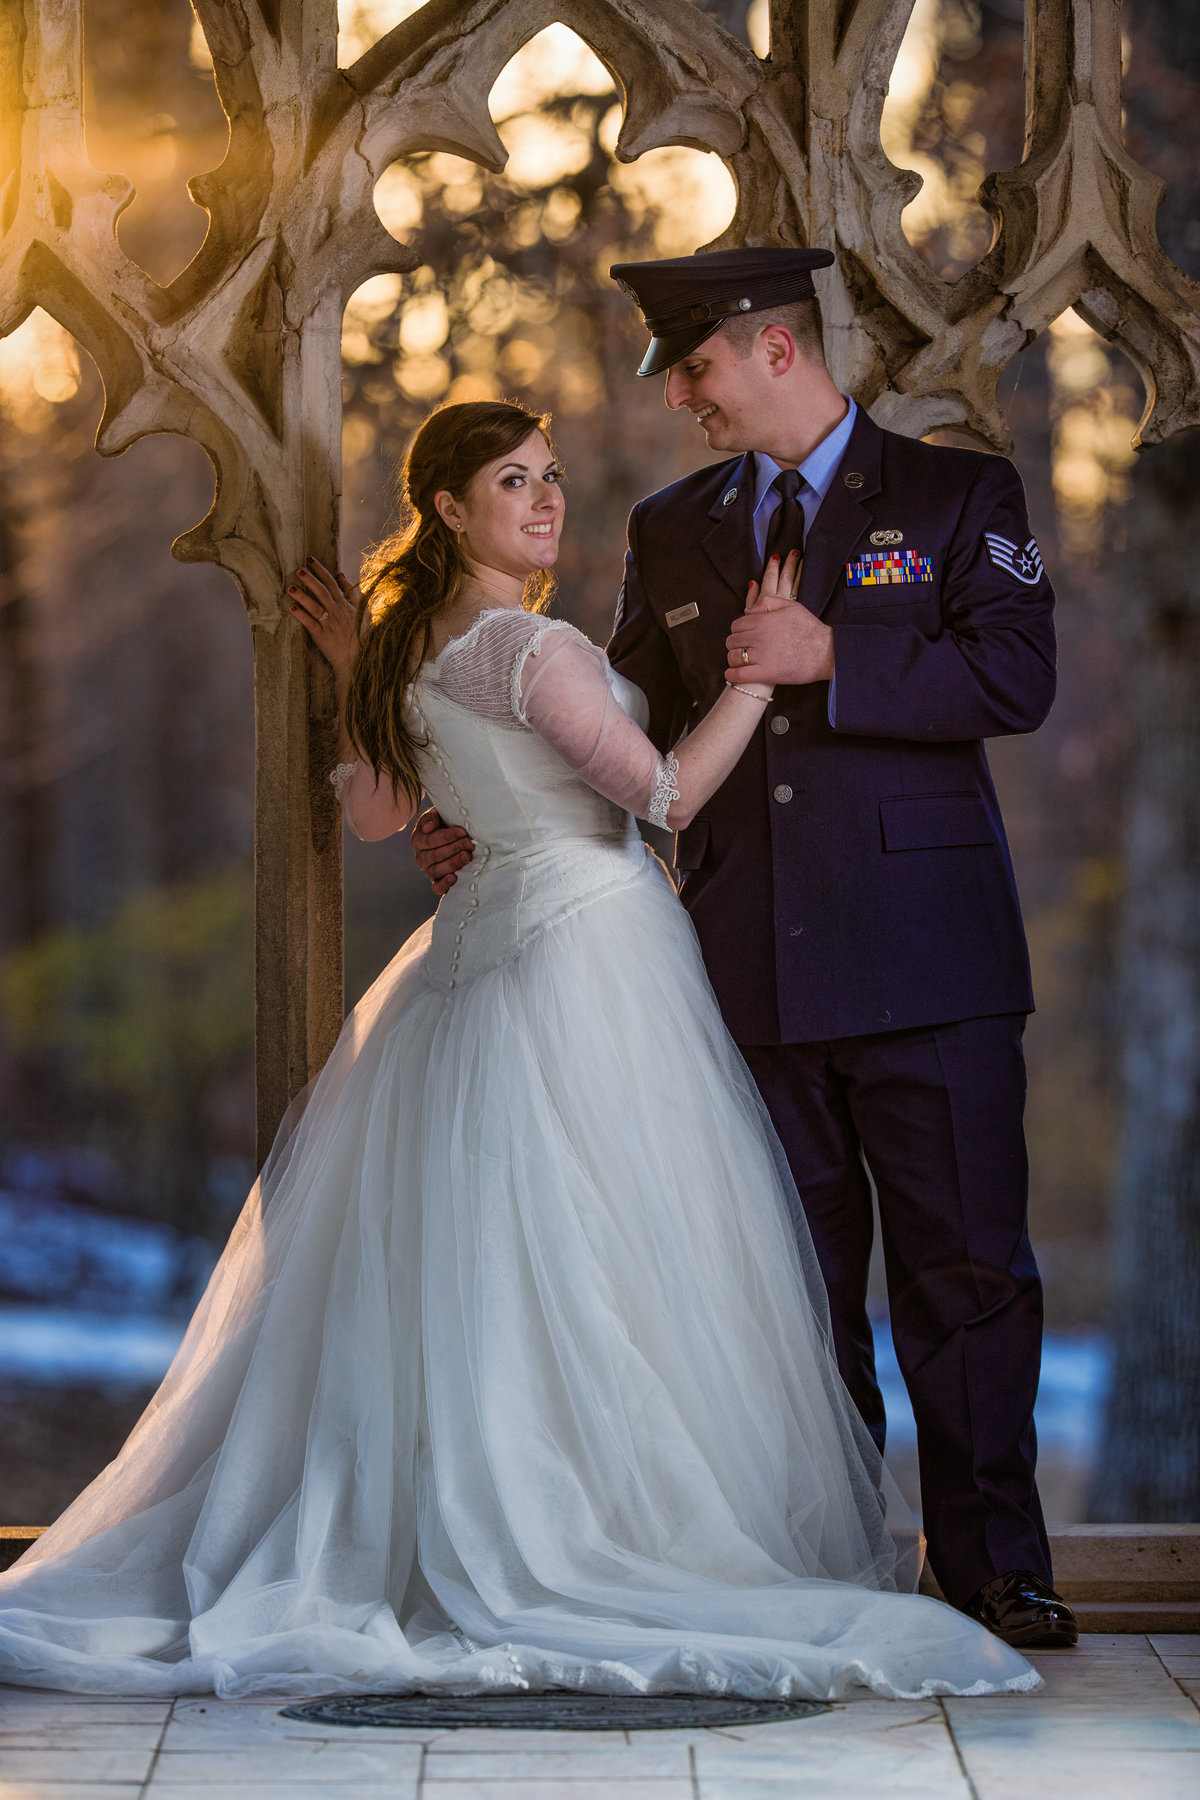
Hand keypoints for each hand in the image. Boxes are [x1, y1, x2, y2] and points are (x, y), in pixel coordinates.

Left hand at [288, 556, 359, 677]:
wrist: (359, 658)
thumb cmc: (361, 635)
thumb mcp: (362, 610)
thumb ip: (352, 592)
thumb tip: (341, 574)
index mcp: (346, 604)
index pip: (332, 583)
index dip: (321, 570)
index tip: (310, 559)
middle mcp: (337, 612)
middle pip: (322, 591)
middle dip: (310, 579)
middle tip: (298, 569)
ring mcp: (329, 623)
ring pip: (314, 606)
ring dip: (302, 596)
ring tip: (290, 587)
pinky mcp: (322, 636)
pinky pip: (310, 623)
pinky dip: (301, 616)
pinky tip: (292, 608)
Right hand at [413, 807, 473, 894]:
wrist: (448, 838)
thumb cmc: (442, 825)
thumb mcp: (435, 817)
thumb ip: (430, 818)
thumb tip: (429, 827)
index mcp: (417, 841)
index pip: (431, 839)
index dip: (448, 836)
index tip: (463, 831)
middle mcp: (420, 857)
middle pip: (436, 855)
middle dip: (455, 848)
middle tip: (470, 843)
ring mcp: (427, 871)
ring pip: (437, 870)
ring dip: (453, 863)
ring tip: (467, 856)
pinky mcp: (436, 882)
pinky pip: (436, 887)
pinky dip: (444, 884)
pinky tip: (454, 878)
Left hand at [726, 550, 834, 685]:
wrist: (826, 652)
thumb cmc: (810, 629)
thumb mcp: (792, 606)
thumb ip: (768, 602)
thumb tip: (748, 610)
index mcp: (764, 620)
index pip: (737, 624)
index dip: (738, 631)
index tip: (743, 636)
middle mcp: (759, 636)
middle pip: (732, 640)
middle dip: (734, 645)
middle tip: (741, 649)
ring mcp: (761, 655)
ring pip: (733, 657)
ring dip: (733, 659)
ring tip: (739, 662)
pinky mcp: (766, 673)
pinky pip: (739, 675)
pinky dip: (732, 675)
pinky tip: (732, 675)